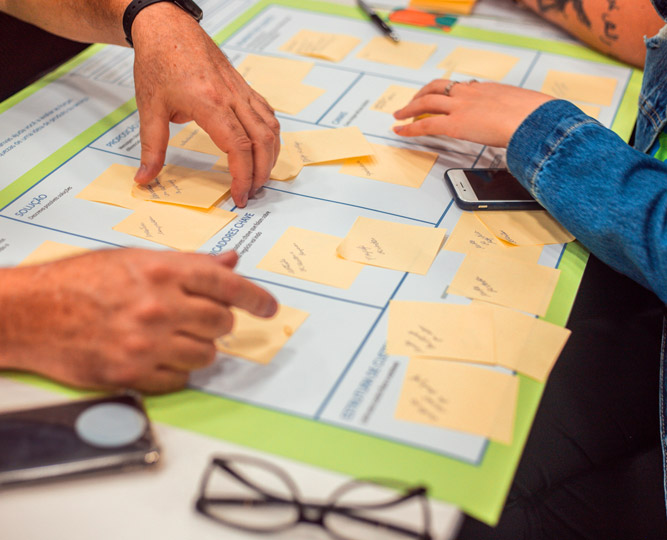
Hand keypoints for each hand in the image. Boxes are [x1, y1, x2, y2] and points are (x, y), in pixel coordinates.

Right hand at [0, 249, 276, 392]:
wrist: (31, 312)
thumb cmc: (80, 280)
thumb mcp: (136, 259)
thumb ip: (189, 264)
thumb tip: (230, 262)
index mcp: (163, 271)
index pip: (229, 286)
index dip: (257, 298)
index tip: (269, 308)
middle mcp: (159, 306)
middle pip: (222, 323)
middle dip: (217, 321)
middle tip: (200, 318)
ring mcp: (146, 343)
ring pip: (206, 355)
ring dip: (198, 347)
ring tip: (174, 336)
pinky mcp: (131, 374)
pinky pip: (180, 379)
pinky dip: (176, 369)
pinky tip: (156, 356)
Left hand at [131, 3, 279, 206]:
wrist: (167, 27)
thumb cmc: (158, 61)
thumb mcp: (149, 108)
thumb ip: (151, 147)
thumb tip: (145, 178)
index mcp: (210, 103)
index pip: (238, 147)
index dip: (243, 176)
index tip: (239, 195)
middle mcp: (232, 97)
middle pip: (261, 142)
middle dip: (261, 173)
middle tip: (251, 193)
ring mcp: (242, 91)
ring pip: (270, 129)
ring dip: (270, 156)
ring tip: (259, 176)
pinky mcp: (244, 87)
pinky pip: (267, 115)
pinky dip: (270, 136)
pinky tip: (263, 148)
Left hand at [393, 79, 553, 147]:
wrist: (533, 119)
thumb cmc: (535, 116)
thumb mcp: (526, 108)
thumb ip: (518, 113)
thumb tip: (526, 123)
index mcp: (488, 89)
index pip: (462, 87)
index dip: (448, 92)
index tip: (442, 95)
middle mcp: (470, 94)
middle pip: (438, 88)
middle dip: (421, 95)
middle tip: (412, 102)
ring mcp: (460, 107)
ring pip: (426, 102)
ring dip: (410, 108)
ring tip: (400, 115)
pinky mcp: (454, 124)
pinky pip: (425, 125)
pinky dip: (410, 129)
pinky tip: (400, 132)